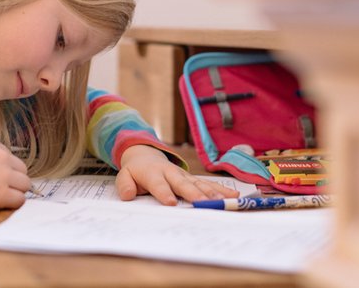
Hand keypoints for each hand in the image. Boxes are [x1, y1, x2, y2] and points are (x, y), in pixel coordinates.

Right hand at [0, 136, 30, 211]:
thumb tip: (0, 168)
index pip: (10, 156)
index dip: (4, 168)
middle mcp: (1, 156)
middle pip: (22, 170)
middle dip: (14, 179)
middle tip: (1, 188)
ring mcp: (3, 175)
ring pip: (25, 184)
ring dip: (16, 191)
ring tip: (2, 197)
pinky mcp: (2, 194)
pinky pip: (20, 200)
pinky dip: (13, 204)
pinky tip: (2, 205)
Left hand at [115, 145, 239, 205]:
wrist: (146, 154)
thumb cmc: (136, 170)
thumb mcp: (124, 175)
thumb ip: (124, 185)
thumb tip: (127, 195)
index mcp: (153, 173)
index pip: (159, 184)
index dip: (164, 192)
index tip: (171, 203)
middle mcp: (172, 173)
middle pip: (183, 184)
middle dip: (194, 194)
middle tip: (203, 204)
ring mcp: (184, 176)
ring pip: (199, 184)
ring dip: (211, 193)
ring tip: (223, 202)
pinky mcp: (193, 179)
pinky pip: (208, 185)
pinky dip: (221, 190)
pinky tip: (234, 196)